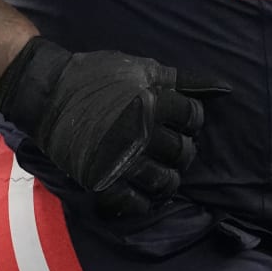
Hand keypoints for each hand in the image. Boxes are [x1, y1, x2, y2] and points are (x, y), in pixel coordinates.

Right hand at [0, 37, 227, 217]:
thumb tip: (222, 88)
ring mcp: (122, 159)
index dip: (191, 120)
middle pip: (182, 152)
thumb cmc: (96, 75)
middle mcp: (141, 133)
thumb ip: (181, 80)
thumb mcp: (141, 68)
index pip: (192, 118)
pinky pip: (133, 202)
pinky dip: (143, 201)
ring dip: (169, 180)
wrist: (48, 93)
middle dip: (183, 151)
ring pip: (164, 181)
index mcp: (153, 103)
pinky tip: (143, 192)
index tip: (181, 121)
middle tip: (173, 148)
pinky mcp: (101, 179)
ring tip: (164, 173)